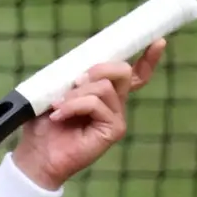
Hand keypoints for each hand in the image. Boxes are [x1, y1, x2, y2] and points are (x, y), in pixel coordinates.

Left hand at [11, 39, 165, 189]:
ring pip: (105, 87)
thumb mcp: (58, 91)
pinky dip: (73, 105)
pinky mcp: (113, 130)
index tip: (158, 42)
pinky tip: (59, 115)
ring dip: (76, 94)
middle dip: (96, 70)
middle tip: (73, 82)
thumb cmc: (44, 124)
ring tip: (58, 106)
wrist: (38, 154)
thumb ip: (75, 75)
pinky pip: (95, 104)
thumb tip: (83, 67)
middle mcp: (115, 104)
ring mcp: (116, 118)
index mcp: (105, 93)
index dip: (148, 58)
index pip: (134, 74)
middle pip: (122, 71)